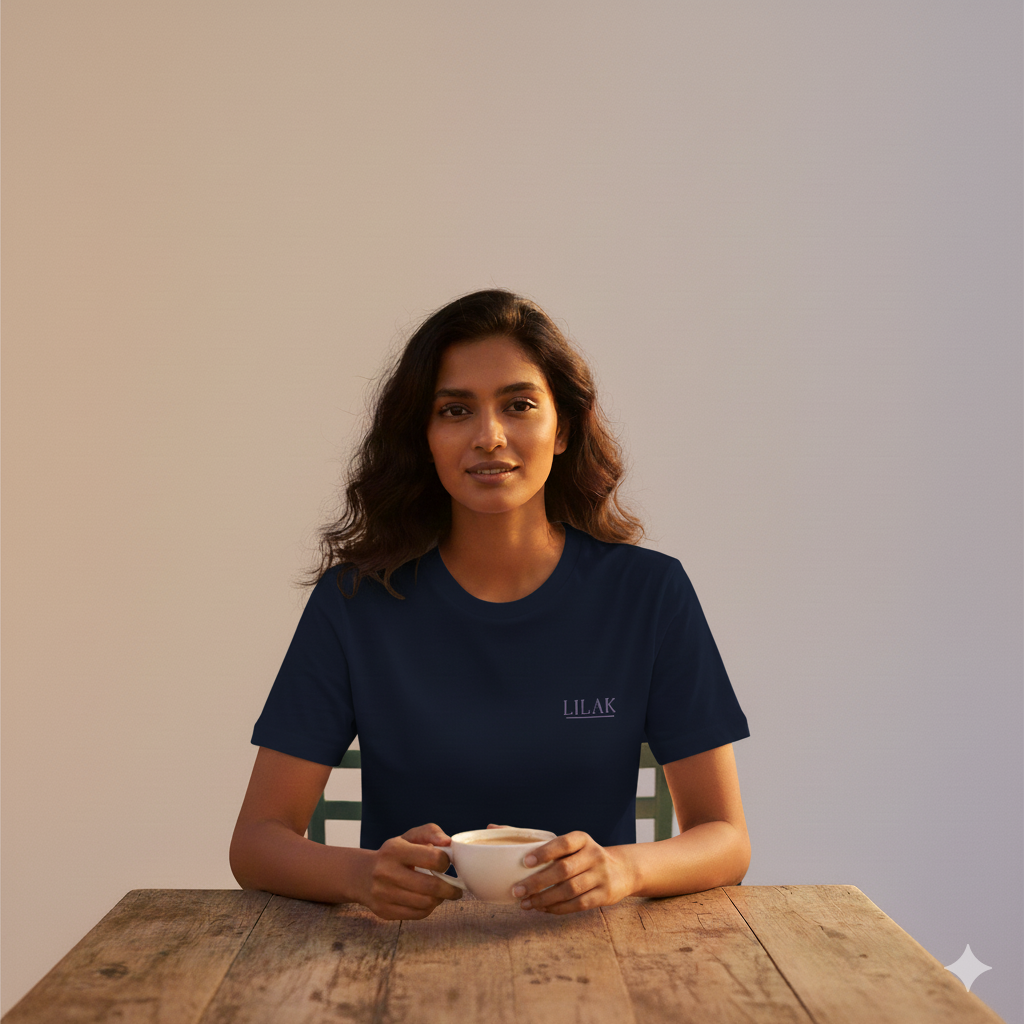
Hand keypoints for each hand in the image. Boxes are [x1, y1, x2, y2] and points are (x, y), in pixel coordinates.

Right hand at [357, 823, 462, 919]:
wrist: (363, 875)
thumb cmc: (393, 854)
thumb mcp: (408, 837)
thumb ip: (430, 832)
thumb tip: (447, 842)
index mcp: (394, 850)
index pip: (433, 858)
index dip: (445, 862)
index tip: (446, 864)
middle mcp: (386, 872)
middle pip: (431, 887)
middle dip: (450, 889)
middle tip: (456, 888)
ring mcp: (383, 893)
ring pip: (426, 903)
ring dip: (440, 899)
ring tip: (442, 894)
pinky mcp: (384, 911)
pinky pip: (417, 915)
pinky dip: (428, 909)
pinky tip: (429, 901)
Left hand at [509, 831, 633, 914]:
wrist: (620, 870)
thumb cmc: (581, 855)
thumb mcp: (564, 843)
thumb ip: (530, 837)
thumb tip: (491, 828)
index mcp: (581, 839)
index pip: (563, 843)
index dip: (545, 851)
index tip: (524, 862)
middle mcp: (593, 855)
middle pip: (564, 870)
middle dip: (538, 882)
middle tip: (516, 890)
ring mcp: (601, 876)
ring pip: (570, 890)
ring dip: (545, 899)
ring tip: (525, 904)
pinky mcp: (604, 895)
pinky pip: (578, 904)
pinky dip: (558, 908)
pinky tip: (542, 909)